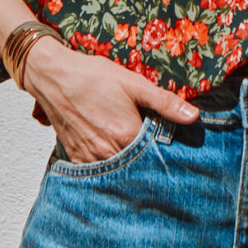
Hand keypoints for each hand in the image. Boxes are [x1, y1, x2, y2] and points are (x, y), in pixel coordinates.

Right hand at [21, 38, 199, 163]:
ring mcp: (91, 159)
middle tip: (151, 143)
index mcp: (127, 137)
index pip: (157, 154)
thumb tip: (194, 117)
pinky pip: (98, 170)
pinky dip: (109, 163)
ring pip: (118, 170)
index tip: (171, 143)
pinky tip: (112, 148)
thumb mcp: (134, 84)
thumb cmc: (93, 77)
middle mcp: (109, 154)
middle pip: (138, 165)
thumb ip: (165, 103)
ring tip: (132, 146)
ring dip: (128, 163)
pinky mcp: (77, 158)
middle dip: (148, 158)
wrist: (54, 77)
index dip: (166, 148)